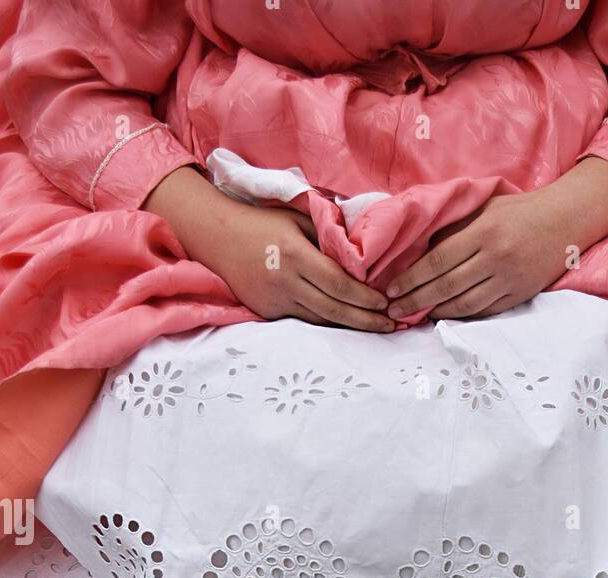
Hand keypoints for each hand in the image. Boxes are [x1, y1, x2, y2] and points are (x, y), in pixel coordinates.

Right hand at [144, 167, 393, 331]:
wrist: (215, 236)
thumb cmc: (261, 221)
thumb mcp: (298, 219)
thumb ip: (328, 238)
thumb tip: (363, 255)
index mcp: (295, 255)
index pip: (339, 284)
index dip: (365, 298)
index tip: (387, 303)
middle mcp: (285, 282)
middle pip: (334, 309)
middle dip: (367, 320)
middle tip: (393, 325)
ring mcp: (274, 301)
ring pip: (321, 320)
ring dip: (351, 326)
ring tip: (377, 327)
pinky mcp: (267, 312)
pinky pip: (304, 320)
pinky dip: (327, 322)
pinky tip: (347, 323)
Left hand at [386, 156, 607, 320]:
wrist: (566, 220)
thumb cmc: (519, 210)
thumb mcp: (485, 208)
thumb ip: (455, 227)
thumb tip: (418, 247)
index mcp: (484, 231)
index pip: (438, 260)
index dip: (412, 278)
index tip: (391, 290)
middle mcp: (496, 257)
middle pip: (447, 286)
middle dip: (416, 300)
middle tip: (393, 311)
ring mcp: (509, 279)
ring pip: (466, 304)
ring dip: (437, 312)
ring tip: (415, 315)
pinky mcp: (520, 294)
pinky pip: (485, 311)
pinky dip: (462, 316)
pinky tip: (445, 315)